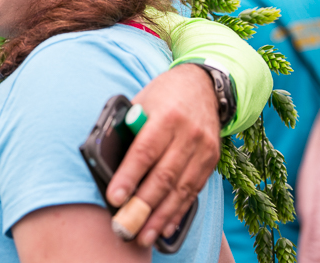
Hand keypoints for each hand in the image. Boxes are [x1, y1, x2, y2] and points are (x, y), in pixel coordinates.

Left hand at [106, 64, 219, 246]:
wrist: (202, 85)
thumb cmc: (162, 95)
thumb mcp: (141, 101)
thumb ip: (128, 128)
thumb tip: (107, 160)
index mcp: (166, 116)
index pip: (144, 151)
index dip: (129, 176)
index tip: (114, 197)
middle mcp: (188, 134)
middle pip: (164, 175)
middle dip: (144, 205)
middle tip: (126, 226)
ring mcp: (203, 149)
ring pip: (181, 188)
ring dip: (162, 216)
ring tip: (145, 235)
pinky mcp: (212, 160)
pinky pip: (194, 190)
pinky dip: (179, 210)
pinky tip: (166, 226)